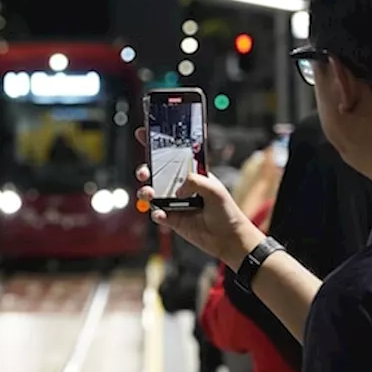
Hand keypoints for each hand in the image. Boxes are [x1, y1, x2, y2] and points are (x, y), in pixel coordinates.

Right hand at [135, 127, 264, 267]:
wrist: (228, 238)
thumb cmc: (226, 211)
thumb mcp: (215, 190)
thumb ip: (195, 182)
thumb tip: (177, 189)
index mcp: (190, 173)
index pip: (172, 155)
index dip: (157, 144)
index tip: (143, 133)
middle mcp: (179, 186)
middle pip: (156, 173)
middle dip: (145, 170)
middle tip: (144, 172)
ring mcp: (174, 203)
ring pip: (151, 193)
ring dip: (145, 192)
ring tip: (150, 194)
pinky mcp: (172, 220)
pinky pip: (157, 214)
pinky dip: (156, 214)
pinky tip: (161, 215)